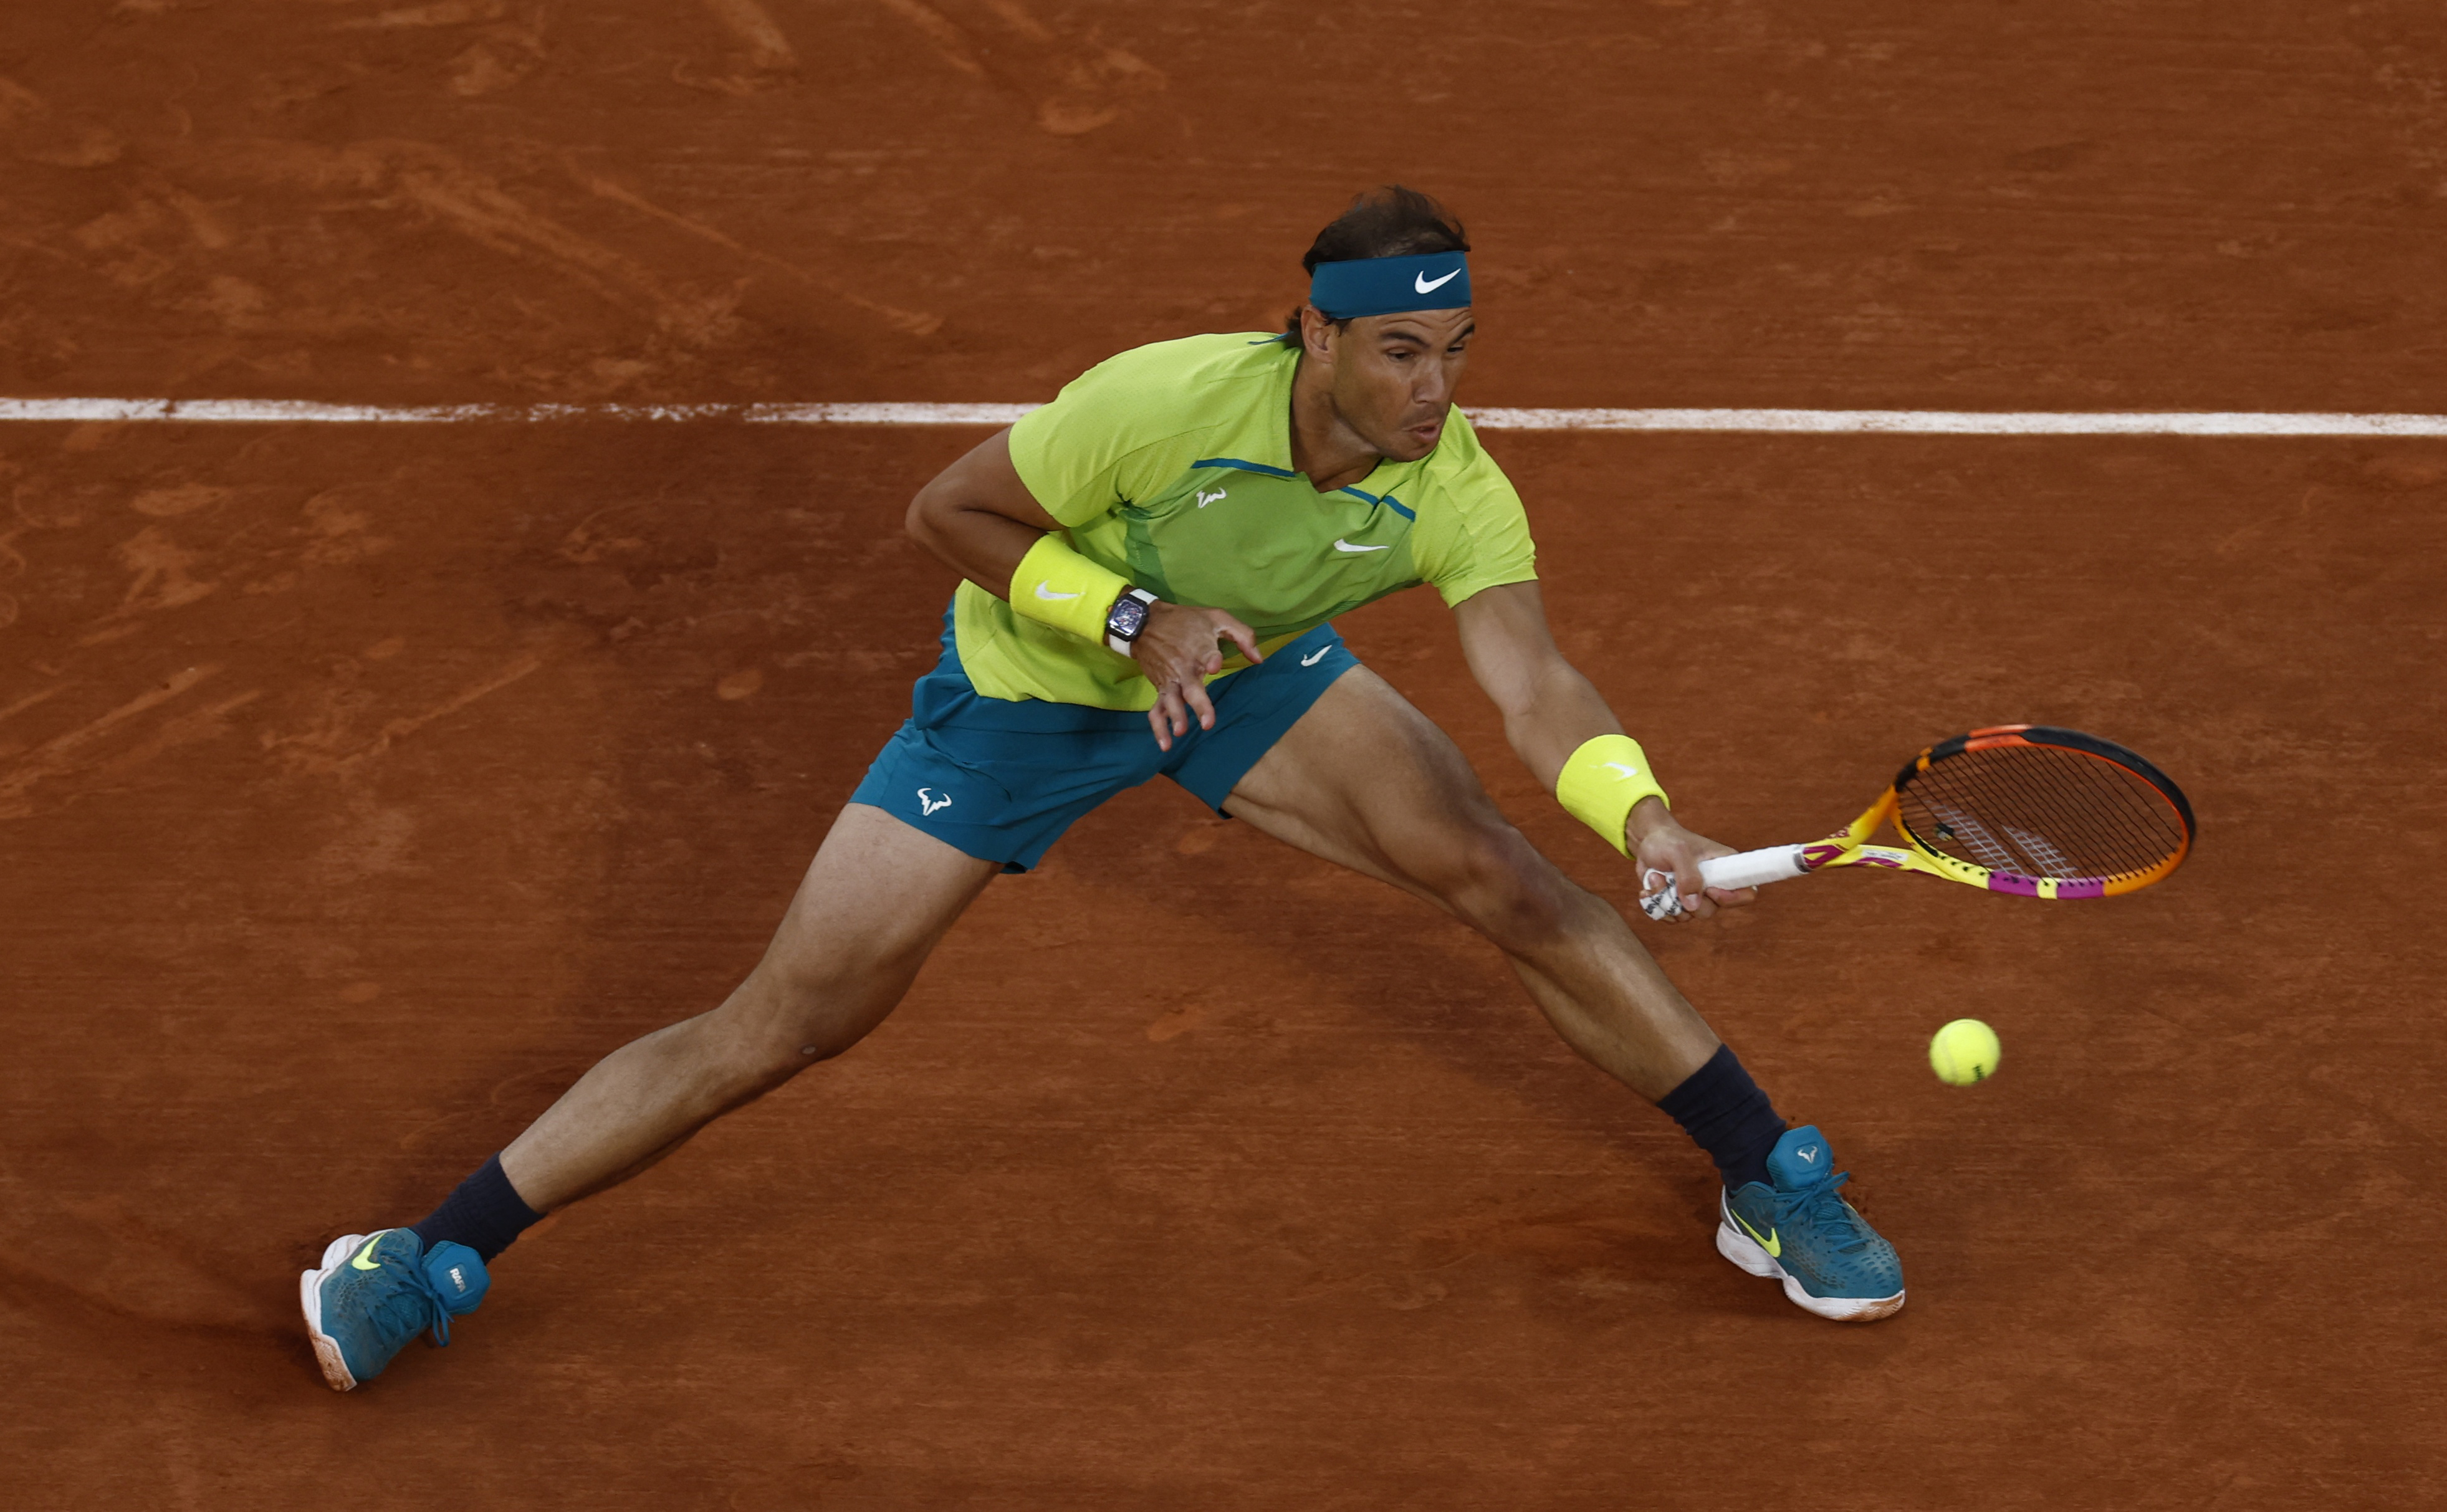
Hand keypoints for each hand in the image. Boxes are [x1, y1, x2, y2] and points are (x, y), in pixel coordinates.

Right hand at [1134, 600, 1263, 750]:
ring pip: (1171, 701)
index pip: (1206, 654)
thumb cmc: (1185, 620)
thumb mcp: (1216, 617)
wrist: (1144, 623)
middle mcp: (1184, 666)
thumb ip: (1243, 635)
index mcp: (1199, 647)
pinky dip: (1158, 728)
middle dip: (1199, 704)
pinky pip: (1156, 710)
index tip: (1214, 665)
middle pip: (1191, 687)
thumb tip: (1259, 659)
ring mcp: (1170, 680)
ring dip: (1176, 716)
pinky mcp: (1160, 688)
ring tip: (1180, 732)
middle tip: (1207, 722)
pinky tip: (1166, 745)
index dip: (1211, 659)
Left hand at [1628, 797, 1757, 922]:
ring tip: (1655, 877)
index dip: (1731, 898)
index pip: (1746, 893)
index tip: (1709, 890)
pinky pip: (1670, 916)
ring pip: (1688, 916)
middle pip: (1710, 910)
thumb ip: (1688, 876)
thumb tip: (1693, 905)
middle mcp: (1715, 885)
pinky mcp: (1679, 902)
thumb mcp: (1678, 852)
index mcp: (1727, 867)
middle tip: (1671, 880)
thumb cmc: (1668, 841)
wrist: (1648, 842)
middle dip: (1686, 901)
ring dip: (1666, 900)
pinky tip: (1648, 891)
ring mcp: (1696, 895)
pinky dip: (1656, 906)